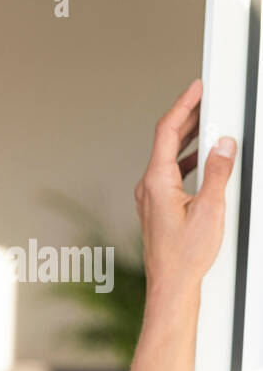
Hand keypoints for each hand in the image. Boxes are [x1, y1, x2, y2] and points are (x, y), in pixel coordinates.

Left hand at [133, 78, 236, 304]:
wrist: (171, 284)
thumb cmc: (186, 254)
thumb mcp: (210, 208)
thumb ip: (218, 172)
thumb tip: (223, 143)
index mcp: (156, 181)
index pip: (167, 132)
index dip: (183, 105)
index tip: (196, 87)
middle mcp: (148, 186)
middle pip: (166, 141)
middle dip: (188, 116)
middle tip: (206, 96)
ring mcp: (150, 197)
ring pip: (169, 157)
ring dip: (189, 137)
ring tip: (209, 121)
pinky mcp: (157, 207)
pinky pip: (171, 173)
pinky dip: (188, 159)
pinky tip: (204, 158)